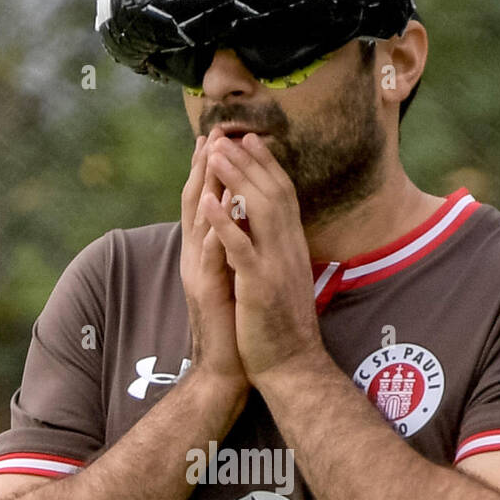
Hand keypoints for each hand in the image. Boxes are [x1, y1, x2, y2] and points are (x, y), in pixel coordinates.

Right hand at [180, 129, 249, 402]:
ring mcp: (199, 274)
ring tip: (211, 152)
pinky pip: (211, 252)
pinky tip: (220, 204)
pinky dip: (215, 226)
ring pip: (199, 221)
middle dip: (203, 165)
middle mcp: (196, 258)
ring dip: (205, 185)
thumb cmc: (234, 326)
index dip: (209, 170)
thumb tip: (239, 224)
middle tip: (210, 130)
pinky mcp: (208, 291)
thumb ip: (230, 251)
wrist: (227, 369)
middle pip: (196, 202)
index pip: (206, 203)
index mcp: (205, 254)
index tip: (218, 138)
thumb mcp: (232, 280)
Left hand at [200, 131, 325, 383]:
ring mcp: (276, 266)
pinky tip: (208, 203)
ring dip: (236, 178)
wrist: (291, 366)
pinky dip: (224, 222)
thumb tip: (272, 232)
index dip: (265, 165)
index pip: (281, 195)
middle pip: (272, 191)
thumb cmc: (282, 328)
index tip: (249, 140)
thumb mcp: (282, 281)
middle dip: (248, 160)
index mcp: (292, 248)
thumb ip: (277, 252)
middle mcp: (288, 249)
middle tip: (227, 133)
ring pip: (259, 209)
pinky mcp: (260, 286)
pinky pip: (240, 248)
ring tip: (214, 153)